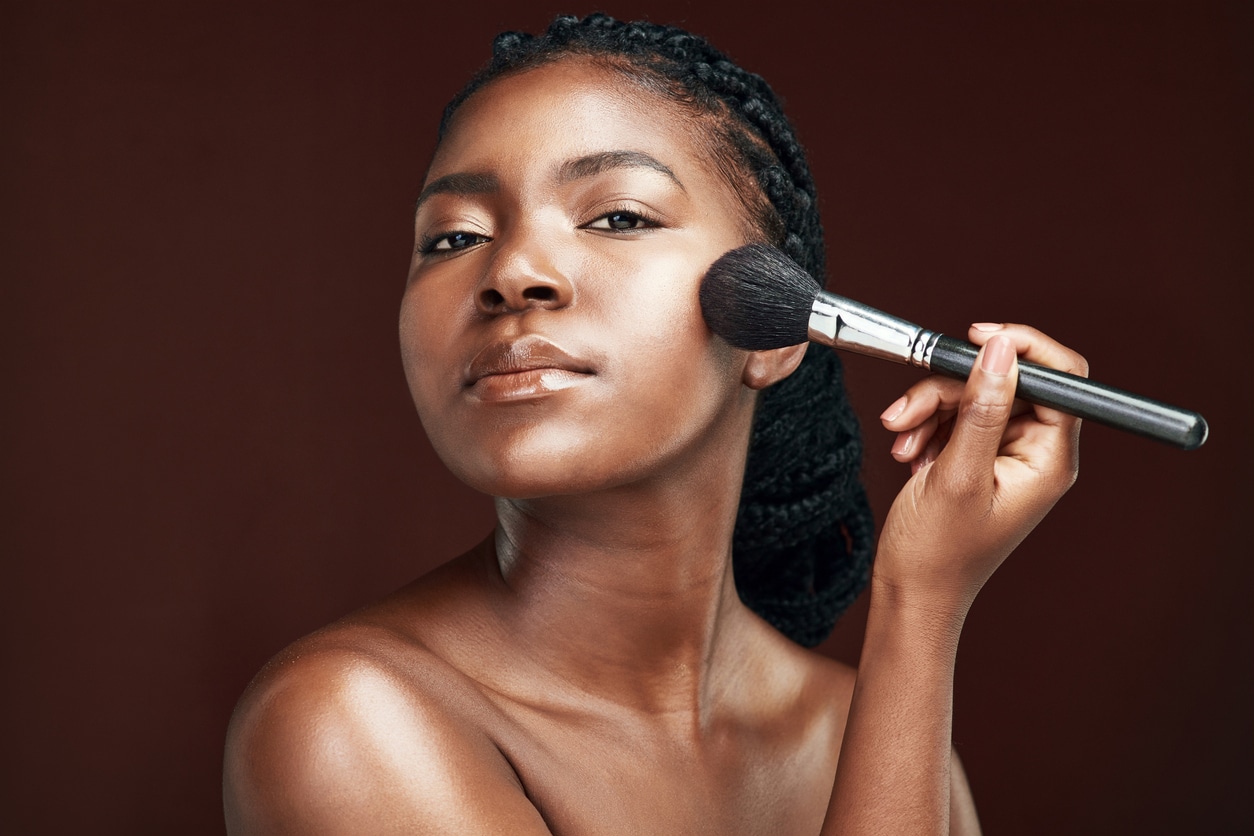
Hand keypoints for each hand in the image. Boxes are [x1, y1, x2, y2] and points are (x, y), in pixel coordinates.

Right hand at [873, 323, 1086, 618]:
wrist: (910, 593)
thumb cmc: (937, 554)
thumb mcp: (956, 474)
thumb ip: (981, 408)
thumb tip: (1000, 352)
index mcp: (1049, 460)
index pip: (1061, 379)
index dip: (1021, 350)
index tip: (976, 338)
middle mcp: (1035, 454)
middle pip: (1004, 383)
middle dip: (949, 390)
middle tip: (907, 411)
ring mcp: (1005, 456)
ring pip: (973, 396)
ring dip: (929, 410)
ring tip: (902, 441)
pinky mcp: (977, 458)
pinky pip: (955, 417)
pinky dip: (926, 427)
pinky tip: (908, 453)